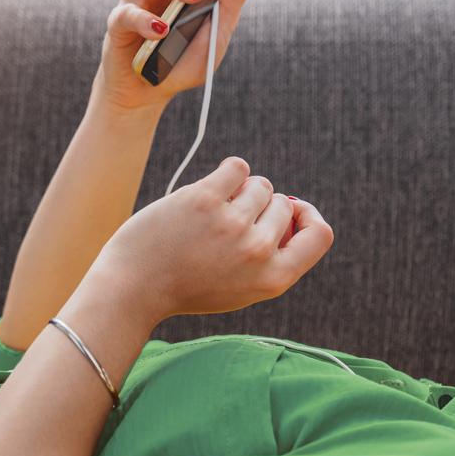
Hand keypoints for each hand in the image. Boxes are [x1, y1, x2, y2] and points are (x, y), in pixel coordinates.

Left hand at [87, 156, 333, 321]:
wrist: (133, 288)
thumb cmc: (186, 285)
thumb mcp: (241, 286)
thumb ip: (272, 255)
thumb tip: (290, 206)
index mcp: (273, 279)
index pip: (321, 235)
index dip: (308, 217)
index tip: (290, 213)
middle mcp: (258, 252)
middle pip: (283, 204)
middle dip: (260, 206)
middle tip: (225, 225)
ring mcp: (233, 224)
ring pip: (259, 185)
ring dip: (239, 191)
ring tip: (210, 214)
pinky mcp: (205, 199)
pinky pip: (237, 167)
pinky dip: (226, 174)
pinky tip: (206, 193)